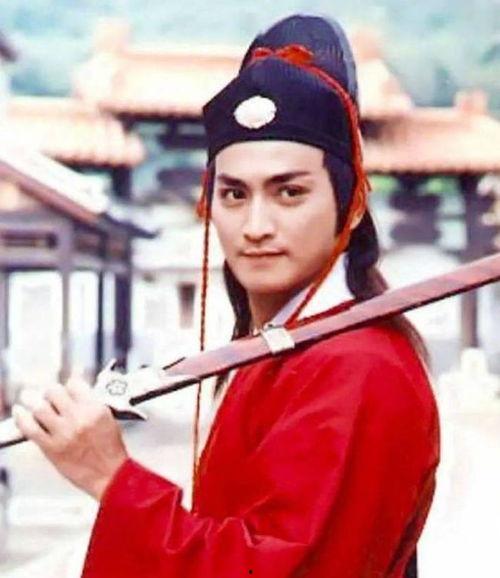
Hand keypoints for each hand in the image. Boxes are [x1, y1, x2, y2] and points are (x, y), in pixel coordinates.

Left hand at [13, 378, 128, 500]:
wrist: (110, 475)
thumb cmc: (110, 450)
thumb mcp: (107, 419)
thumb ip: (90, 404)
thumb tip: (72, 394)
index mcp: (95, 409)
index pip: (73, 384)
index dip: (68, 386)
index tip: (66, 390)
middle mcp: (78, 418)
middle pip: (53, 392)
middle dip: (49, 393)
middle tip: (49, 397)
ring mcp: (63, 433)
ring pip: (39, 407)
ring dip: (34, 402)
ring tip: (32, 401)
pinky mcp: (51, 448)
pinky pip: (30, 428)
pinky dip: (21, 418)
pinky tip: (19, 412)